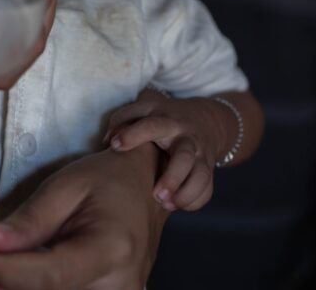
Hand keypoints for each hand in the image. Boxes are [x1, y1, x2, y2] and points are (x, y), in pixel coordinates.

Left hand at [0, 146, 166, 289]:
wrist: (145, 188)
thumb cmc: (106, 180)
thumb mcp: (65, 185)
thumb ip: (30, 219)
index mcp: (112, 248)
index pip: (51, 276)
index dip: (8, 270)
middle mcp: (120, 283)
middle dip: (9, 283)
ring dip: (22, 288)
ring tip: (2, 267)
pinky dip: (41, 289)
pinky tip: (24, 276)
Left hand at [103, 89, 228, 211]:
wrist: (204, 120)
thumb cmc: (161, 119)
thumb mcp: (144, 111)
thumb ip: (123, 121)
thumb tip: (108, 142)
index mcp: (167, 121)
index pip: (152, 126)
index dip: (133, 135)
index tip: (115, 146)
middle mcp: (186, 139)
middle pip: (185, 157)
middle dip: (172, 178)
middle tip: (155, 195)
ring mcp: (200, 156)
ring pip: (201, 176)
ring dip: (185, 194)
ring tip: (165, 205)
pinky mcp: (207, 171)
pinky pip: (206, 190)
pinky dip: (194, 201)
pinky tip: (176, 205)